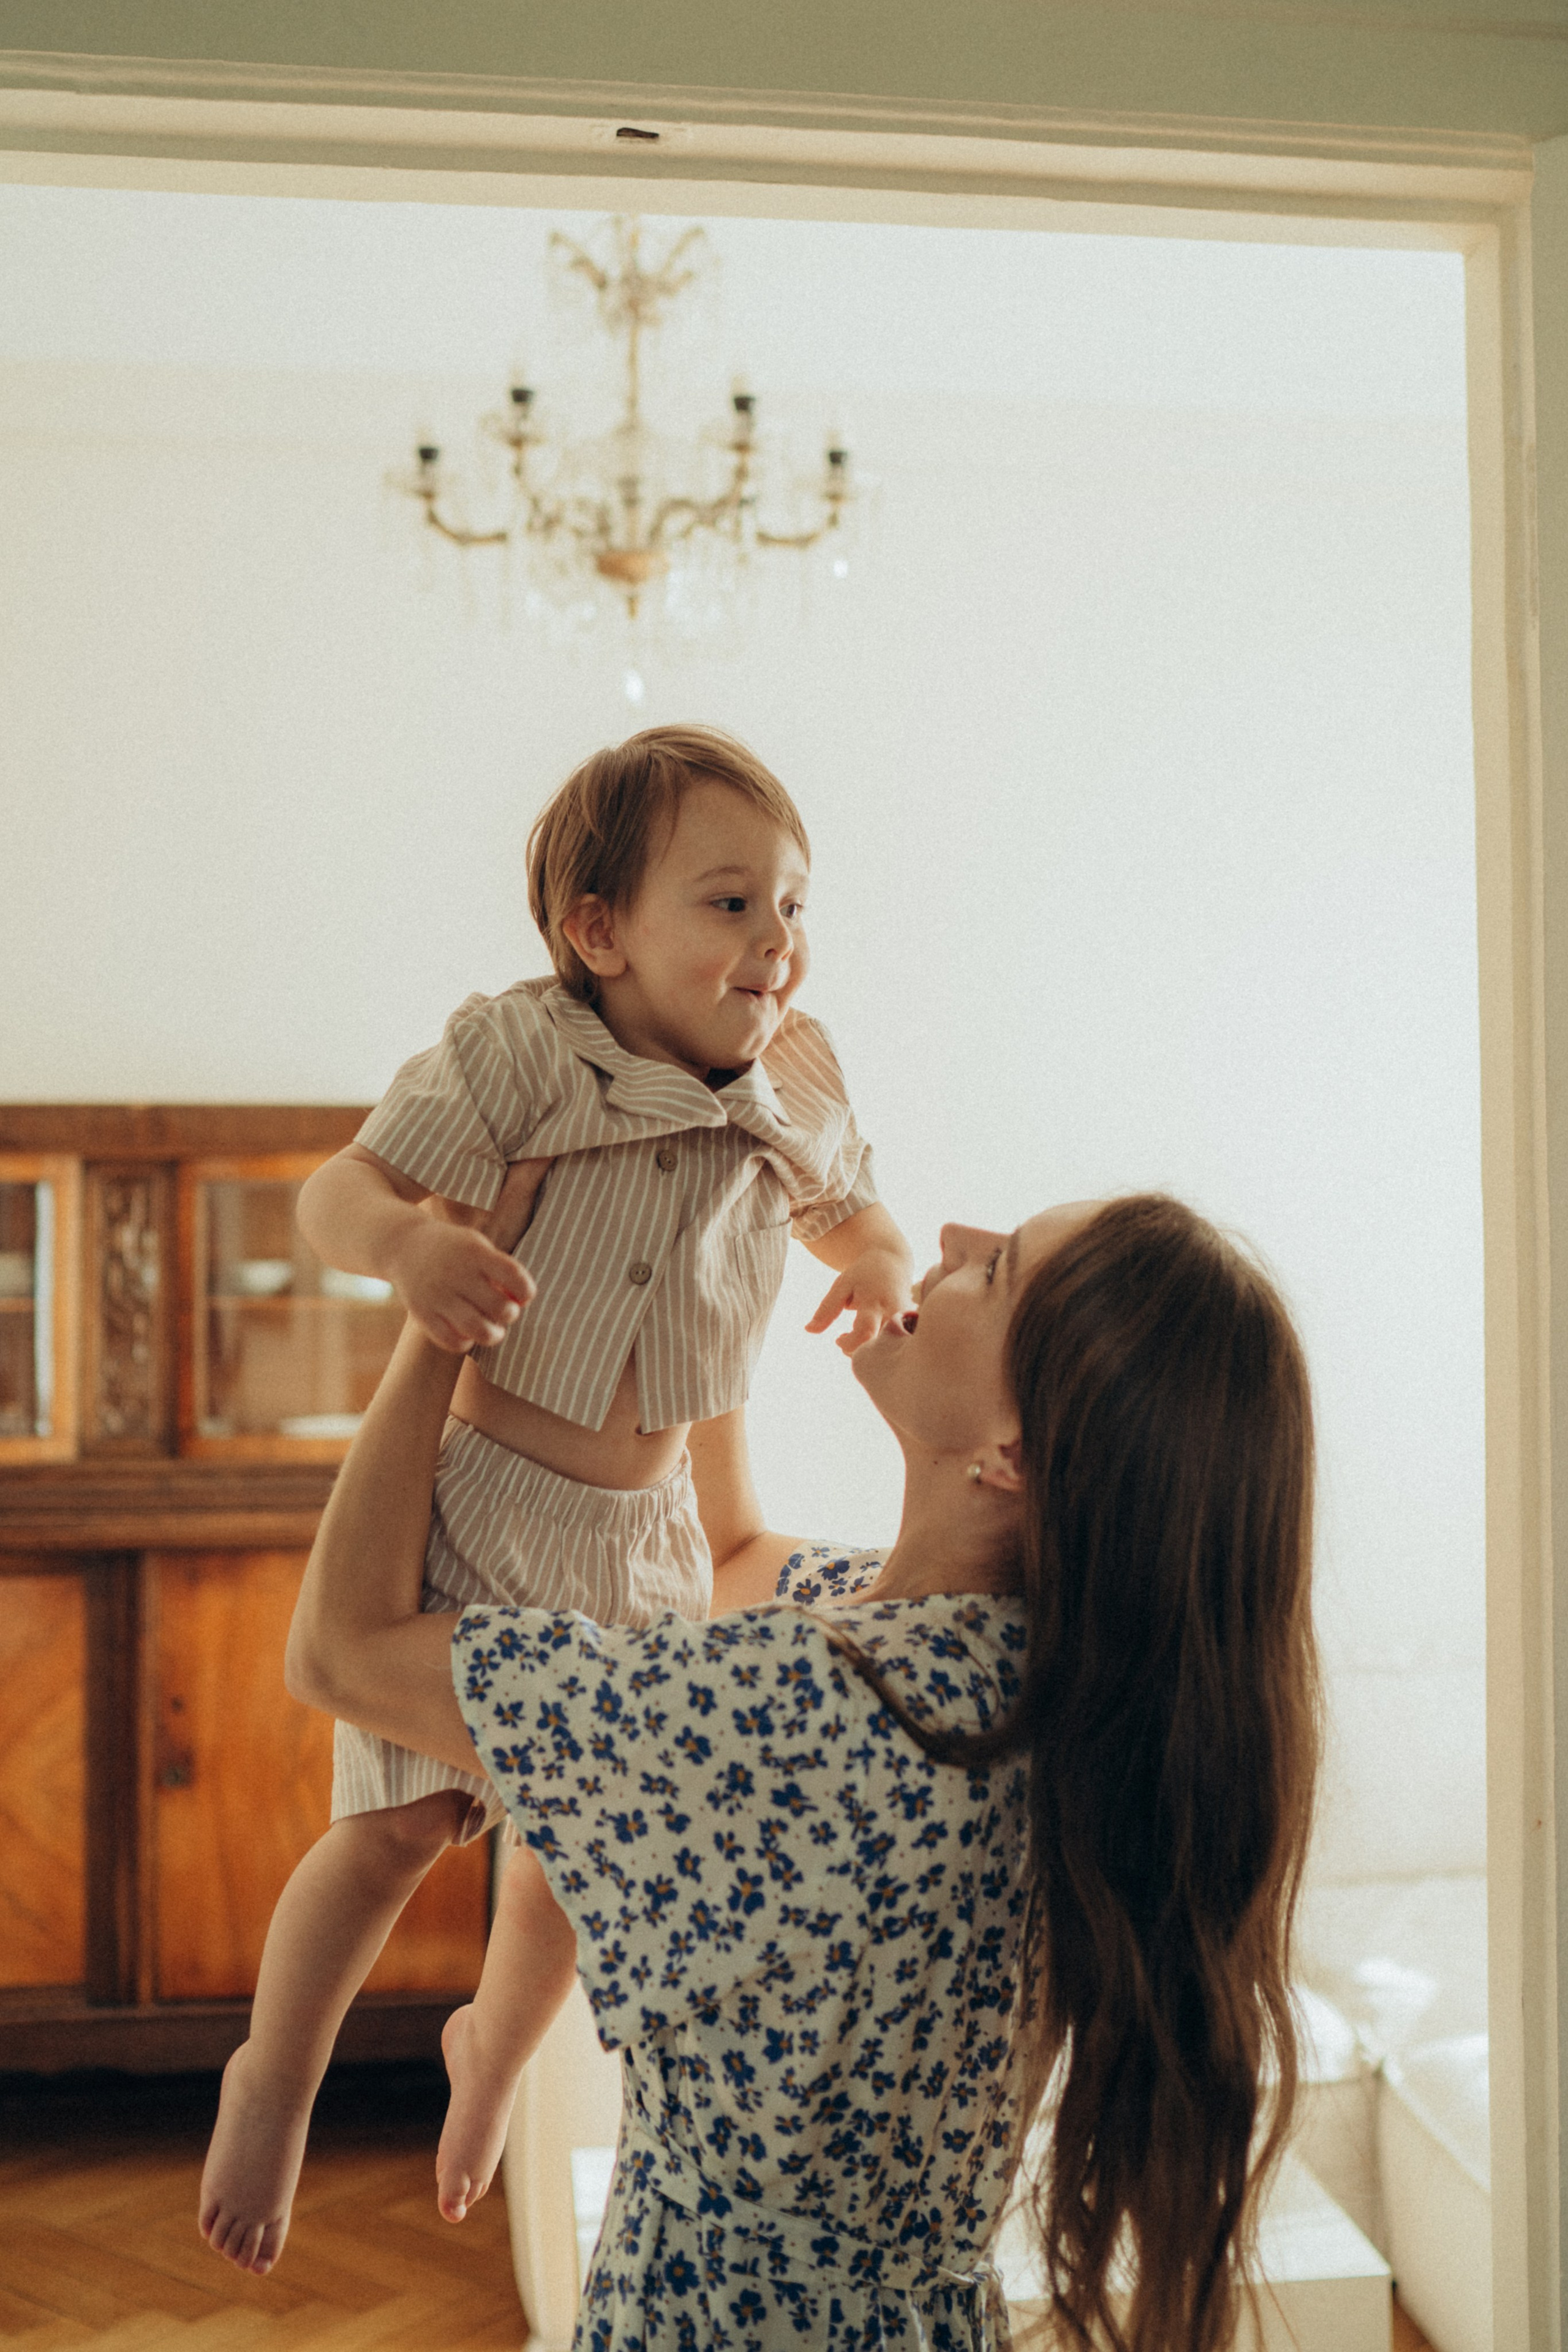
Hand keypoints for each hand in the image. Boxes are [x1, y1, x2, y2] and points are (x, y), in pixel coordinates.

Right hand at [386, 1160, 549, 1351]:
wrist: (403, 1246)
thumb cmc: (453, 1249)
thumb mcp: (477, 1246)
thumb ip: (501, 1270)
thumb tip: (522, 1303)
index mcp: (475, 1252)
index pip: (515, 1277)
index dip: (527, 1292)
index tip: (522, 1295)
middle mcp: (456, 1273)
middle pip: (501, 1308)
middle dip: (510, 1314)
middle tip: (504, 1311)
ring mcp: (437, 1295)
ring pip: (479, 1330)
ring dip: (494, 1335)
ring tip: (493, 1330)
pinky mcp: (422, 1313)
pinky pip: (452, 1341)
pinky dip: (466, 1343)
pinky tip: (467, 1333)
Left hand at [805, 1244, 914, 1355]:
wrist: (892, 1261)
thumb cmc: (863, 1274)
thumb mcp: (841, 1286)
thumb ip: (826, 1309)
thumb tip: (809, 1330)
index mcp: (874, 1302)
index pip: (864, 1333)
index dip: (849, 1343)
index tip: (838, 1339)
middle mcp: (894, 1313)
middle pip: (880, 1346)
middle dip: (860, 1351)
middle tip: (846, 1340)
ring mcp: (906, 1320)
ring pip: (890, 1348)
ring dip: (870, 1350)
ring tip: (856, 1337)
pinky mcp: (911, 1325)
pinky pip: (896, 1344)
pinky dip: (881, 1346)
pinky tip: (871, 1338)